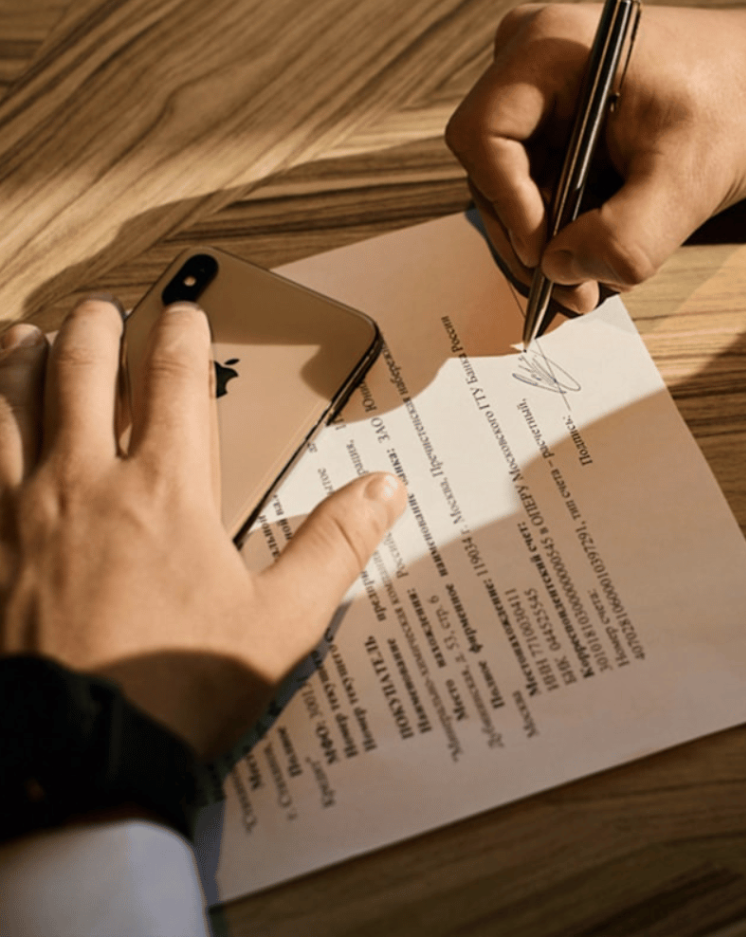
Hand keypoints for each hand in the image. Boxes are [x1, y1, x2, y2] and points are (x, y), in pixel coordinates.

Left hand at [0, 298, 404, 758]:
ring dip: (19, 359)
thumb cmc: (183, 687)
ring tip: (25, 333)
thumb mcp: (282, 619)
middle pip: (79, 372)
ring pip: (7, 405)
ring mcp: (21, 513)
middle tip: (102, 309)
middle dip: (93, 328)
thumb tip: (385, 487)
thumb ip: (336, 544)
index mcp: (166, 490)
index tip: (185, 311)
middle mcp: (86, 483)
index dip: (180, 333)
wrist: (79, 758)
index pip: (172, 380)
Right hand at [446, 0, 745, 312]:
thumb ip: (626, 237)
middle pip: (491, 170)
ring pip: (513, 186)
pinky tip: (595, 255)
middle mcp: (533, 63)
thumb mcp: (689, 179)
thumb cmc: (741, 105)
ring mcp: (543, 92)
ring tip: (590, 282)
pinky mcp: (560, 119)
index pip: (483, 138)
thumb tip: (561, 274)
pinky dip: (563, 227)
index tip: (548, 257)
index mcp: (551, 50)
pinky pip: (539, 183)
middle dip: (531, 239)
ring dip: (549, 241)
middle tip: (575, 293)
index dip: (508, 207)